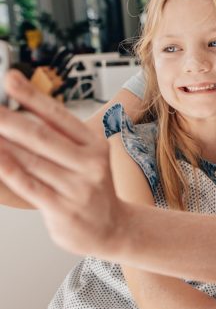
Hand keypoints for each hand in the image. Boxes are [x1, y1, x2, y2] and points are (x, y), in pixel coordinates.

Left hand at [0, 70, 121, 254]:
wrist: (113, 229)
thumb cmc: (92, 190)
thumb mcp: (88, 160)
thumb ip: (60, 141)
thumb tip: (19, 118)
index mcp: (95, 145)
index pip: (59, 116)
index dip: (33, 97)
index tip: (10, 79)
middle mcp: (90, 164)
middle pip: (42, 136)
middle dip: (9, 119)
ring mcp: (77, 187)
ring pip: (31, 160)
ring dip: (2, 144)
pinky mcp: (63, 209)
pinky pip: (28, 185)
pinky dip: (7, 170)